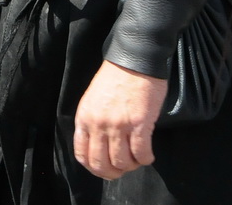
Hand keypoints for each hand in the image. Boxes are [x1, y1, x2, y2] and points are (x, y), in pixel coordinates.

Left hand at [73, 61, 168, 179]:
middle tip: (124, 169)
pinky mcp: (139, 123)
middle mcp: (98, 124)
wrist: (135, 58)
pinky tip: (148, 155)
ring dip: (131, 165)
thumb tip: (100, 145)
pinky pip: (141, 153)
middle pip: (101, 164)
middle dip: (113, 173)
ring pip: (122, 162)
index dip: (95, 169)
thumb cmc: (116, 76)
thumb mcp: (93, 98)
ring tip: (137, 158)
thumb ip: (93, 121)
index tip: (105, 169)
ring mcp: (118, 125)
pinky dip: (146, 159)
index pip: (82, 155)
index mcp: (84, 118)